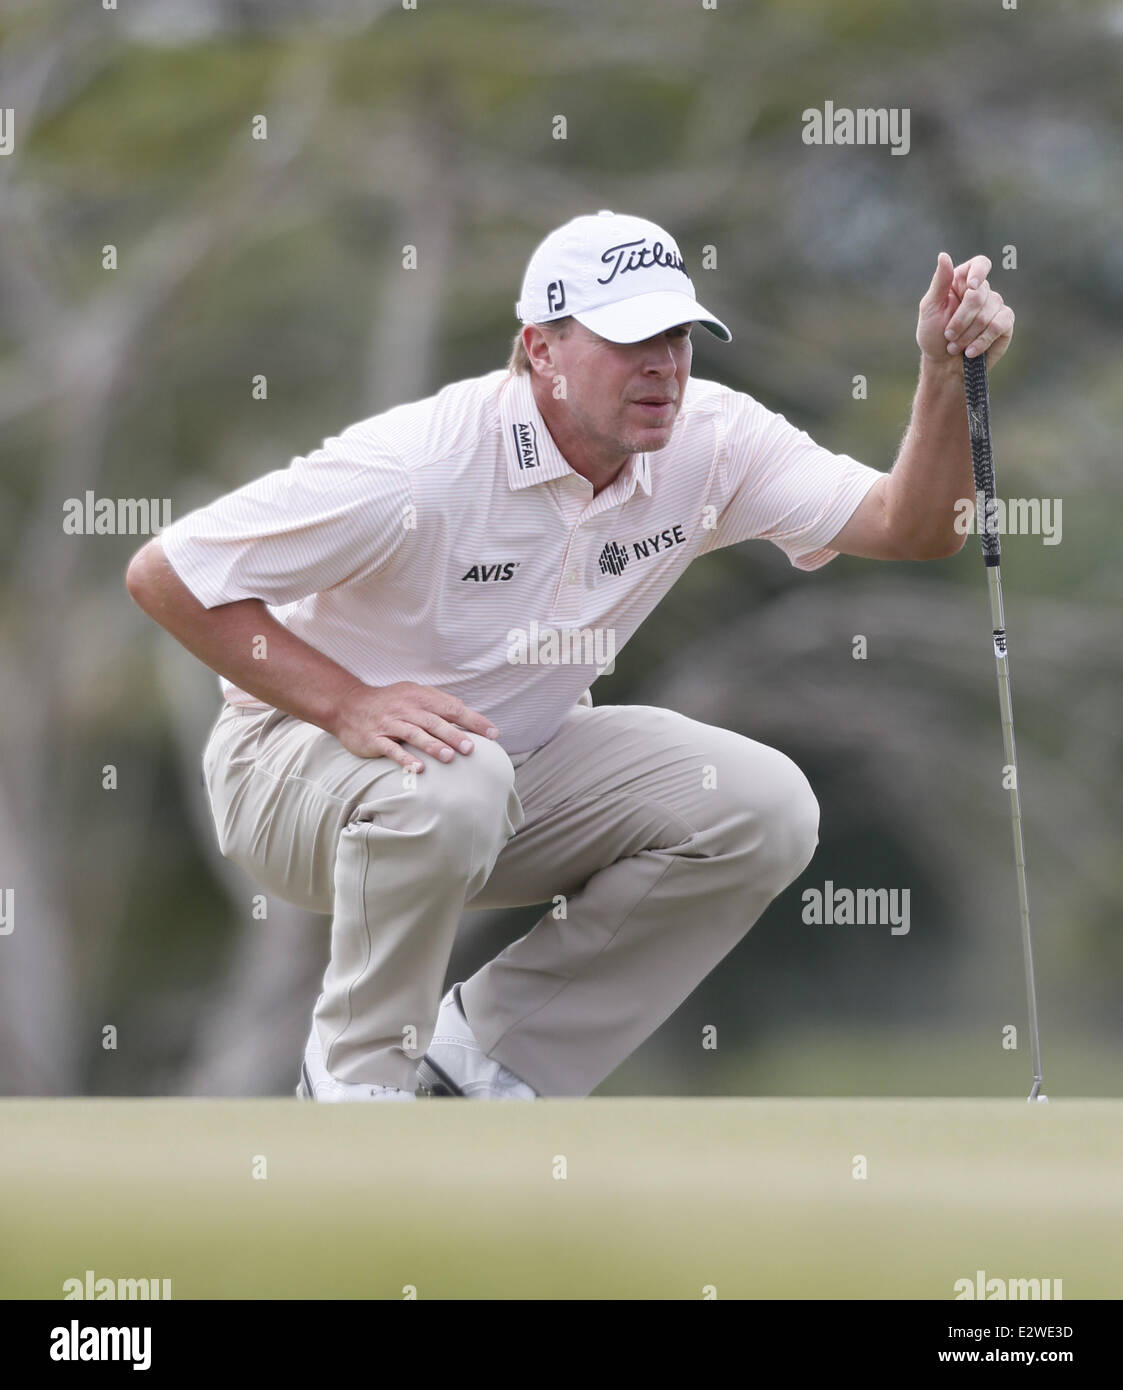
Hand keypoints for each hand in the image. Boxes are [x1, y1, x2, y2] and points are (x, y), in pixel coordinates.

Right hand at [330, 681, 498, 769]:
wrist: (348, 704)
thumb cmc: (389, 703)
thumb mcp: (413, 695)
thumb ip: (438, 705)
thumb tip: (469, 717)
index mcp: (420, 697)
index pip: (452, 707)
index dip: (473, 720)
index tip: (492, 734)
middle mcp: (406, 708)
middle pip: (434, 721)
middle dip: (454, 734)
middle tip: (471, 749)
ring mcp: (390, 723)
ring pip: (414, 734)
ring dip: (432, 746)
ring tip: (449, 757)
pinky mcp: (374, 738)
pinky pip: (391, 749)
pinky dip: (404, 758)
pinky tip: (417, 768)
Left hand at [916, 251, 1014, 369]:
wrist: (944, 364)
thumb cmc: (933, 336)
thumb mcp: (930, 309)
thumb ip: (939, 282)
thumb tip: (943, 255)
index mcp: (962, 282)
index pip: (980, 264)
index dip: (979, 272)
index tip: (972, 287)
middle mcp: (982, 291)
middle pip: (980, 294)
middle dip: (961, 319)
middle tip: (948, 335)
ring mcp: (995, 307)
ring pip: (988, 313)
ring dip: (967, 334)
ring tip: (956, 346)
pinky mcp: (1005, 324)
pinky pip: (999, 325)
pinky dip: (982, 340)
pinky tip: (971, 351)